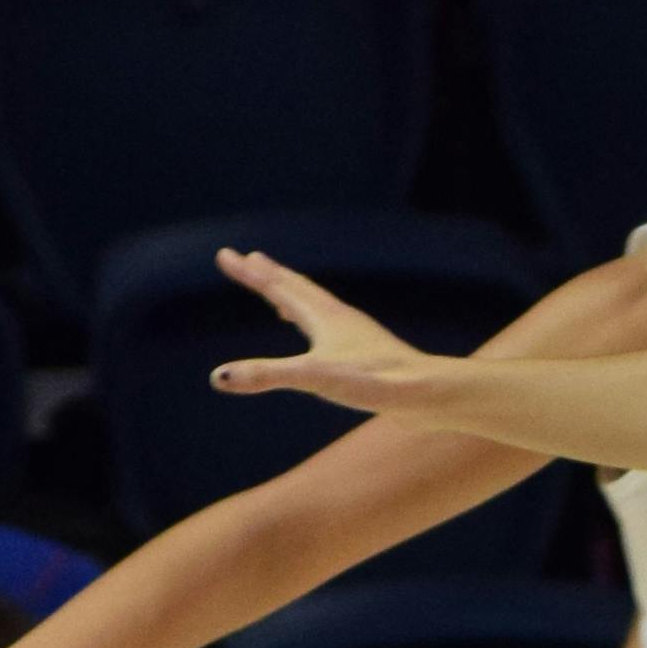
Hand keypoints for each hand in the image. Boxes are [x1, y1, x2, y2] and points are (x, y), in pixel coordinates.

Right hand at [211, 248, 467, 418]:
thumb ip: (267, 375)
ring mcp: (354, 334)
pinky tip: (320, 337)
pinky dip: (314, 322)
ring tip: (278, 290)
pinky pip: (330, 328)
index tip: (226, 254)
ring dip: (292, 294)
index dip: (250, 272)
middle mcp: (339, 318)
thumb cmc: (374, 380)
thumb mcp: (314, 378)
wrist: (427, 392)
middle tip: (246, 259)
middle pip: (296, 288)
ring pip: (315, 306)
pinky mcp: (366, 354)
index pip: (278, 287)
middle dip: (268, 274)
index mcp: (323, 316)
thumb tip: (219, 376)